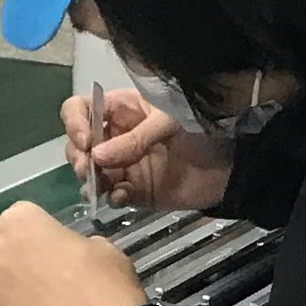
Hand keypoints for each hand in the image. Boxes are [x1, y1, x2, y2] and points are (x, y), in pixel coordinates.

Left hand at [0, 201, 147, 305]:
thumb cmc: (102, 276)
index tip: (54, 242)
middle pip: (4, 247)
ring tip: (44, 297)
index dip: (39, 229)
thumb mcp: (98, 244)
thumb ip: (71, 243)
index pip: (22, 216)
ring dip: (16, 284)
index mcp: (20, 221)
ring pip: (0, 279)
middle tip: (47, 269)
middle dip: (20, 255)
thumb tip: (66, 254)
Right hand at [63, 85, 233, 216]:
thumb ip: (135, 139)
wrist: (230, 167)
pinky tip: (121, 197)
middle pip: (78, 143)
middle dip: (78, 156)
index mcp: (123, 109)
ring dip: (90, 180)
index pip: (81, 108)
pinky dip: (111, 197)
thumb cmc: (202, 131)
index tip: (85, 141)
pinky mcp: (134, 190)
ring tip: (102, 186)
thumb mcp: (170, 123)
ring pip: (89, 171)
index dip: (75, 122)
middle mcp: (116, 135)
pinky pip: (111, 195)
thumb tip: (96, 156)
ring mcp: (123, 164)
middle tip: (88, 169)